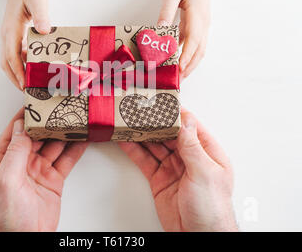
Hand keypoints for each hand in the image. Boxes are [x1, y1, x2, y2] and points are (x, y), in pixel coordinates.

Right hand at [0, 0, 50, 89]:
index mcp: (12, 29)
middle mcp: (7, 35)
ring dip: (17, 73)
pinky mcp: (14, 36)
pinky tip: (34, 68)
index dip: (18, 72)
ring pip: (9, 60)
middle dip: (15, 78)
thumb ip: (41, 14)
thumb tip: (43, 31)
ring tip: (31, 84)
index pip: (12, 56)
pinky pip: (15, 54)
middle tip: (26, 91)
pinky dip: (22, 64)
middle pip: (6, 63)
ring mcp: (9, 36)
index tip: (24, 85)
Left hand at [0, 108, 87, 231]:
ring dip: (64, 133)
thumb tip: (22, 127)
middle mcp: (21, 163)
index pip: (15, 131)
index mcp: (4, 160)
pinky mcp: (53, 180)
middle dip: (49, 121)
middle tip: (61, 106)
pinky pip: (66, 161)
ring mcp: (38, 171)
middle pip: (37, 136)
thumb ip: (15, 152)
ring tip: (75, 118)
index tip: (36, 101)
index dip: (25, 115)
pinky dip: (75, 149)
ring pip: (54, 146)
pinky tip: (82, 139)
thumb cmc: (6, 217)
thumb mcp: (7, 180)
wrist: (24, 240)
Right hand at [119, 109, 237, 231]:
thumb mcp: (204, 173)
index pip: (190, 126)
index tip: (161, 102)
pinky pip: (145, 161)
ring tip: (129, 121)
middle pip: (169, 134)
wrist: (198, 236)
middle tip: (139, 110)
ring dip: (142, 134)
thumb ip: (192, 146)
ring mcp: (173, 168)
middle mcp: (190, 158)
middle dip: (155, 122)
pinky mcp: (159, 179)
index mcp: (207, 153)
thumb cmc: (212, 209)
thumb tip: (186, 121)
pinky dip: (134, 150)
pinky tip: (126, 141)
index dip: (175, 113)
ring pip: (154, 145)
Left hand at [158, 0, 220, 80]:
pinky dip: (188, 56)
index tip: (180, 69)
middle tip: (178, 81)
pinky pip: (194, 45)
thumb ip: (166, 11)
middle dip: (190, 67)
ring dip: (190, 65)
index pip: (193, 40)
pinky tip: (178, 62)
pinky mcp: (198, 27)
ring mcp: (202, 27)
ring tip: (178, 77)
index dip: (187, 56)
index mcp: (197, 15)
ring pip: (199, 51)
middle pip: (199, 51)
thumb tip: (160, 30)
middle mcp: (203, 24)